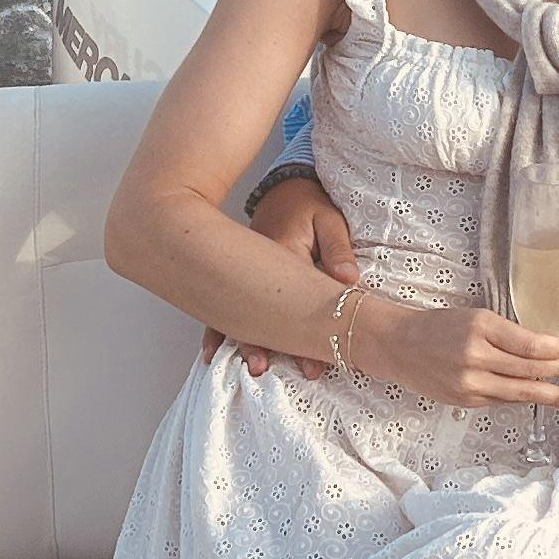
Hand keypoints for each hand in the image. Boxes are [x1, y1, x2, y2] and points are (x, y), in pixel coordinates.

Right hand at [223, 175, 359, 376]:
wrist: (283, 190)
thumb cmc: (309, 205)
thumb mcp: (329, 218)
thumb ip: (338, 248)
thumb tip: (347, 278)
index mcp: (281, 250)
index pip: (293, 297)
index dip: (302, 334)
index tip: (311, 363)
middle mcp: (255, 266)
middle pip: (260, 311)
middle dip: (264, 343)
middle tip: (264, 369)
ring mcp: (242, 273)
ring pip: (239, 312)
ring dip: (242, 341)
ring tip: (246, 368)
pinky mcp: (236, 277)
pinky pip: (224, 306)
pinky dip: (218, 328)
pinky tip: (211, 352)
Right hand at [349, 298, 558, 410]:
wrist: (399, 346)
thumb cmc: (440, 327)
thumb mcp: (476, 318)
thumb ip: (508, 334)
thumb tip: (549, 348)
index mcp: (481, 327)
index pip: (529, 344)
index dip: (555, 348)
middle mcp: (475, 356)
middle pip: (529, 370)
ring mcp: (469, 383)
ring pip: (520, 392)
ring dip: (551, 395)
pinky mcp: (465, 401)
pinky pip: (503, 400)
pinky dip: (523, 397)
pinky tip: (539, 396)